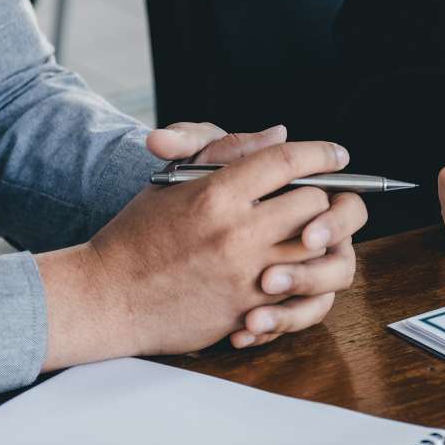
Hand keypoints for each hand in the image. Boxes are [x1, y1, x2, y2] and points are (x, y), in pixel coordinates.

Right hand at [145, 122, 366, 347]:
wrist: (107, 297)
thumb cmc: (137, 235)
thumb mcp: (173, 181)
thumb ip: (227, 152)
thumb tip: (279, 134)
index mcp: (215, 194)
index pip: (286, 161)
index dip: (321, 153)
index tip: (338, 154)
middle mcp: (236, 233)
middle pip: (314, 203)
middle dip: (320, 196)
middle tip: (316, 196)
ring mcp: (247, 275)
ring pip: (317, 248)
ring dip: (320, 236)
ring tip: (308, 231)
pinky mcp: (249, 310)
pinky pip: (303, 290)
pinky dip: (307, 275)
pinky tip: (298, 265)